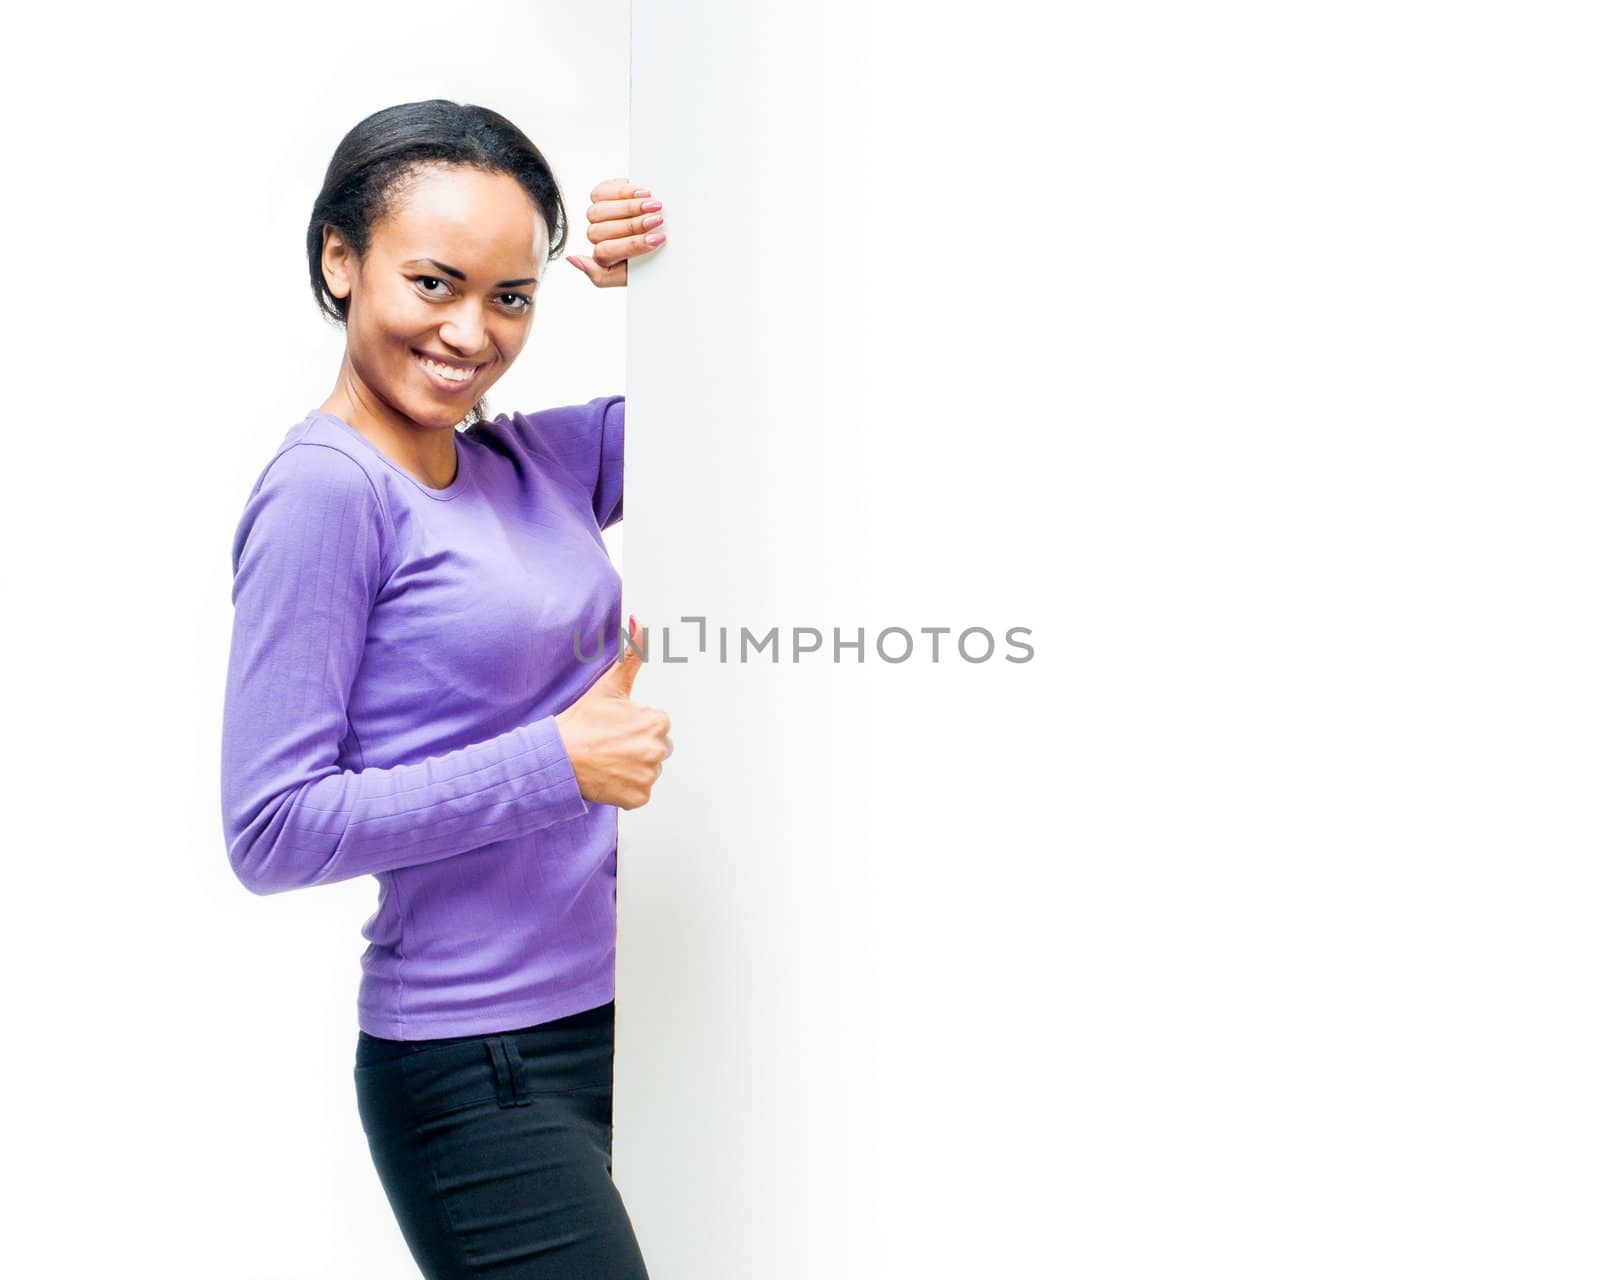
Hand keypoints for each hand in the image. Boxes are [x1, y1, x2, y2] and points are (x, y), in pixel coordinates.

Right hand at [553, 616, 672, 808]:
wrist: (556, 757)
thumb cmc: (580, 722)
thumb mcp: (608, 685)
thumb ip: (631, 655)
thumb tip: (639, 623)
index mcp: (656, 721)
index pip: (656, 724)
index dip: (634, 725)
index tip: (614, 727)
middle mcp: (658, 749)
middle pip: (657, 748)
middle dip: (637, 747)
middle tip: (609, 744)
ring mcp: (648, 776)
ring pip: (648, 770)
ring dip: (632, 768)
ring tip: (607, 760)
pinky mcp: (638, 798)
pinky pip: (639, 793)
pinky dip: (625, 788)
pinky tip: (608, 777)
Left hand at [566, 178, 667, 287]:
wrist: (667, 239)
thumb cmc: (650, 261)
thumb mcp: (630, 277)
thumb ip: (601, 276)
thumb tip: (572, 260)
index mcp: (601, 258)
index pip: (605, 252)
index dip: (632, 245)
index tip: (658, 239)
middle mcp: (596, 236)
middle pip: (600, 230)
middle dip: (633, 225)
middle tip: (658, 220)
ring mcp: (597, 215)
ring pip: (598, 211)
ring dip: (629, 207)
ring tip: (654, 205)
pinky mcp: (602, 195)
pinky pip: (601, 191)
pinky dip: (623, 191)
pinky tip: (643, 193)